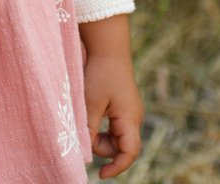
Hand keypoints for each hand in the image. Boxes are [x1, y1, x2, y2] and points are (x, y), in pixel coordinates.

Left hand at [79, 15, 143, 179]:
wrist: (108, 48)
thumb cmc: (99, 74)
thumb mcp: (90, 104)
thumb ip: (88, 130)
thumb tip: (85, 153)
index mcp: (130, 119)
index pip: (129, 153)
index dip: (117, 167)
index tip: (101, 174)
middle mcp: (134, 117)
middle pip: (122, 147)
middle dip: (103, 149)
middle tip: (84, 135)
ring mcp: (130, 111)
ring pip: (117, 137)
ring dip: (101, 137)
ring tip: (85, 122)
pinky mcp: (124, 105)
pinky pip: (115, 126)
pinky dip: (102, 128)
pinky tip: (91, 117)